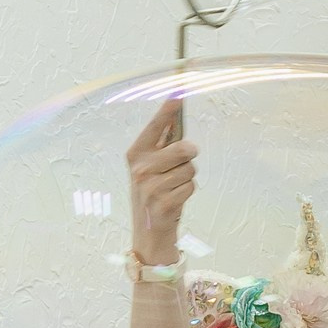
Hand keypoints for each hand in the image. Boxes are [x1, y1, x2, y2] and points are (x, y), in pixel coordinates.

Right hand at [127, 100, 196, 262]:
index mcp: (135, 154)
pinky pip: (191, 186)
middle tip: (181, 165)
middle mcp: (140, 168)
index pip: (156, 127)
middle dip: (188, 157)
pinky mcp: (163, 203)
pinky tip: (175, 201)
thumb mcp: (151, 169)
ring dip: (187, 179)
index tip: (179, 92)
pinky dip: (188, 193)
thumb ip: (162, 147)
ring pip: (190, 169)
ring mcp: (150, 187)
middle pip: (183, 148)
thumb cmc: (154, 196)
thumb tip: (177, 119)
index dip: (168, 110)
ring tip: (173, 189)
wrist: (148, 235)